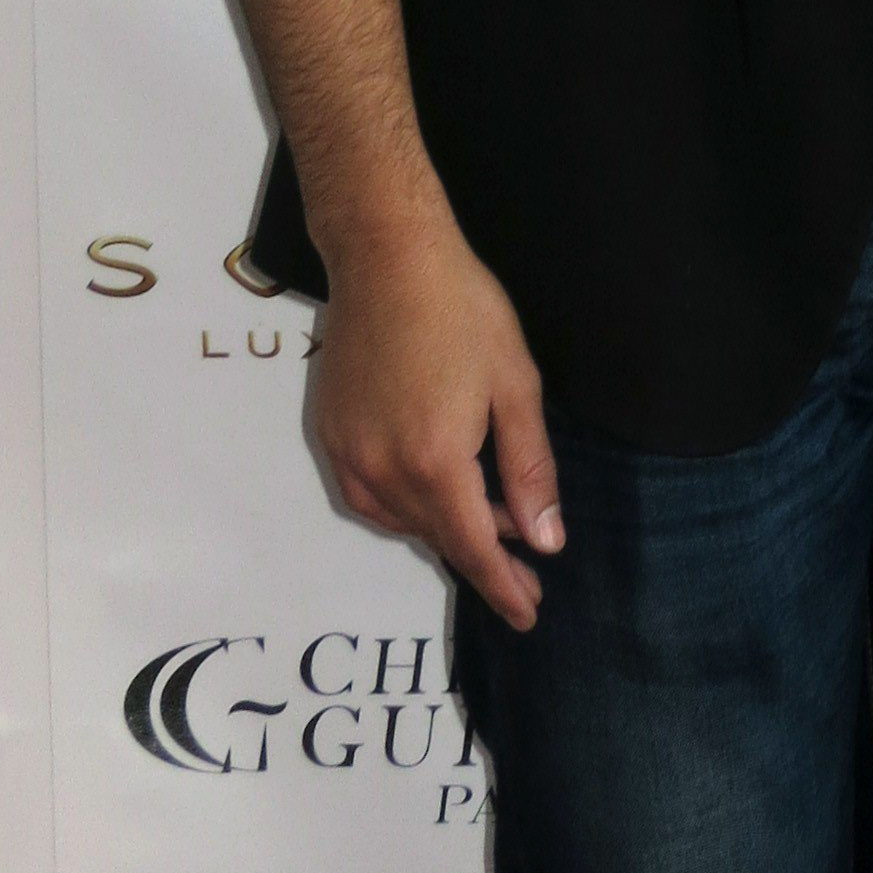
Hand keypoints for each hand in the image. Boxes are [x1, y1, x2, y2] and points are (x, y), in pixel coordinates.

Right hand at [310, 211, 563, 628]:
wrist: (387, 258)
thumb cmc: (463, 311)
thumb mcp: (515, 385)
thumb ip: (528, 469)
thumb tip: (544, 538)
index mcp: (435, 462)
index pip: (472, 547)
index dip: (503, 585)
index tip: (529, 614)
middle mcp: (381, 471)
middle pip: (436, 536)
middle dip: (483, 557)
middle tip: (526, 568)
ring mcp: (347, 456)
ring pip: (400, 521)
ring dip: (446, 526)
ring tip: (491, 518)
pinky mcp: (328, 436)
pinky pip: (369, 496)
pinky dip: (406, 505)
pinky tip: (436, 486)